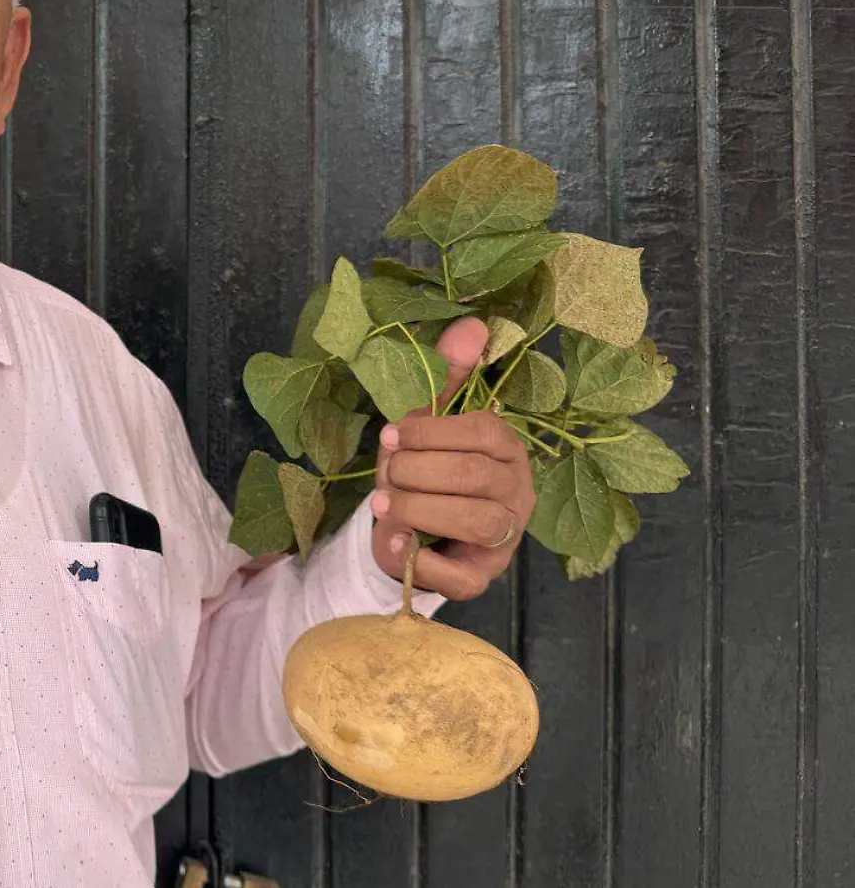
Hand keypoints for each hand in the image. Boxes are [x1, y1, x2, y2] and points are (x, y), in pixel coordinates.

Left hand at [370, 316, 534, 599]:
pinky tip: (397, 545)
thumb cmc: (422, 471)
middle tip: (386, 475)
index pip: (486, 432)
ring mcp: (504, 539)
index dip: (434, 432)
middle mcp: (516, 493)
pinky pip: (463, 577)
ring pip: (478, 521)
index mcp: (507, 450)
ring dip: (421, 509)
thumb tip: (472, 322)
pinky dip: (424, 561)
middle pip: (477, 475)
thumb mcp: (428, 423)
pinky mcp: (481, 577)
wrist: (406, 534)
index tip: (391, 435)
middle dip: (419, 472)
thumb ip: (446, 376)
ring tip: (384, 506)